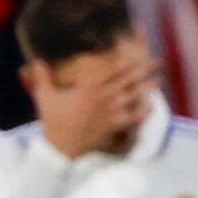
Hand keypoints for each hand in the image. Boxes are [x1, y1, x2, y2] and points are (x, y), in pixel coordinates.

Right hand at [31, 44, 158, 159]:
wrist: (61, 146)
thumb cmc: (53, 120)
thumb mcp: (45, 96)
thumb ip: (43, 76)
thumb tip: (37, 60)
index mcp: (87, 88)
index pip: (109, 69)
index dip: (124, 60)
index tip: (135, 51)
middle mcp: (102, 97)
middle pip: (127, 79)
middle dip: (142, 68)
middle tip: (156, 60)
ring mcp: (110, 112)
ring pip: (133, 96)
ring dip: (148, 87)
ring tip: (160, 78)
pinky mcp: (114, 125)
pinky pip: (133, 118)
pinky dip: (144, 112)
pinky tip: (153, 105)